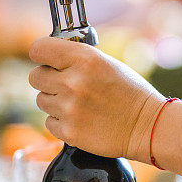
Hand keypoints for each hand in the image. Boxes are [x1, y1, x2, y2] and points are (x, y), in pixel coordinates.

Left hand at [28, 37, 164, 160]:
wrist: (147, 126)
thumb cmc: (129, 91)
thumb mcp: (107, 63)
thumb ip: (77, 57)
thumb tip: (50, 55)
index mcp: (85, 59)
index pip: (38, 49)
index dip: (42, 54)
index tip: (48, 60)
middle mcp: (74, 82)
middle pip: (35, 76)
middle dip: (47, 79)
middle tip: (65, 84)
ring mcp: (70, 109)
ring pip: (41, 100)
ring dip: (55, 101)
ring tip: (78, 103)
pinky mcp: (69, 132)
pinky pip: (49, 122)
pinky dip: (61, 121)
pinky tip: (81, 119)